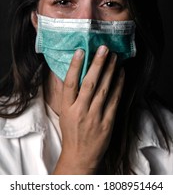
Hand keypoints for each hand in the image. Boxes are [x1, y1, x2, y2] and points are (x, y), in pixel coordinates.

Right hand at [53, 46, 124, 173]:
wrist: (80, 157)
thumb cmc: (71, 133)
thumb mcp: (64, 114)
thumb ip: (66, 95)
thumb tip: (66, 74)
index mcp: (67, 109)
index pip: (70, 84)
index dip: (74, 66)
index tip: (80, 51)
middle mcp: (80, 111)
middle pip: (89, 84)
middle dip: (97, 65)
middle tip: (104, 49)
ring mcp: (95, 117)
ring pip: (104, 90)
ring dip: (110, 71)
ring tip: (114, 57)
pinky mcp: (108, 122)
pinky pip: (114, 101)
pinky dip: (118, 85)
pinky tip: (121, 74)